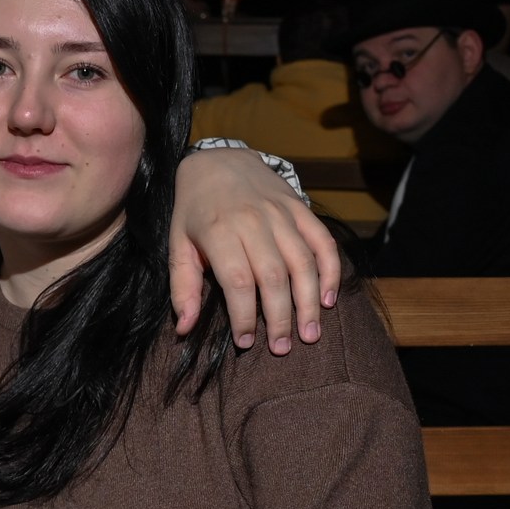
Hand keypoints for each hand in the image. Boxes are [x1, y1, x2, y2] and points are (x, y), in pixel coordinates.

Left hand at [171, 150, 342, 351]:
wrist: (218, 160)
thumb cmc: (195, 210)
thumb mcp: (178, 245)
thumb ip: (183, 287)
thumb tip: (184, 329)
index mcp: (219, 231)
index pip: (237, 282)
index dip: (244, 316)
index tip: (246, 342)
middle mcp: (253, 221)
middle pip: (274, 277)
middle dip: (280, 317)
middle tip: (283, 348)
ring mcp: (281, 213)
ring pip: (303, 262)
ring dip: (309, 302)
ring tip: (309, 334)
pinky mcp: (301, 207)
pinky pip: (323, 241)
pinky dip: (331, 271)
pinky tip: (328, 299)